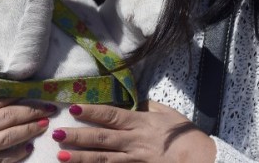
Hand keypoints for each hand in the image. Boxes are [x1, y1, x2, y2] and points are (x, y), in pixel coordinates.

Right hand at [0, 96, 56, 162]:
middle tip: (48, 109)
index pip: (3, 100)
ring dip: (30, 130)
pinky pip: (2, 160)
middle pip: (10, 118)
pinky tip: (28, 146)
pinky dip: (17, 153)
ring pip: (9, 138)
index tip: (39, 93)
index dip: (24, 96)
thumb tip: (13, 88)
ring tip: (43, 124)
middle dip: (33, 112)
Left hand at [51, 100, 215, 161]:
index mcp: (141, 122)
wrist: (202, 160)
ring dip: (80, 158)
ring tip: (61, 156)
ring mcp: (135, 160)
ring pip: (103, 159)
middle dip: (78, 136)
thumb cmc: (186, 135)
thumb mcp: (168, 114)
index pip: (112, 115)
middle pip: (102, 138)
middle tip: (56, 133)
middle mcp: (135, 141)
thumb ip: (148, 107)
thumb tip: (135, 102)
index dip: (92, 112)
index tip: (73, 108)